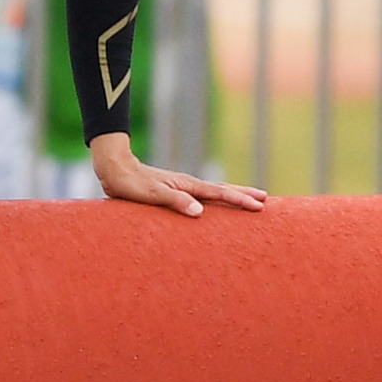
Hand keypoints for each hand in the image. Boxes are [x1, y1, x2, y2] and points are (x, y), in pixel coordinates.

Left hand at [88, 132, 266, 217]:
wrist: (116, 169)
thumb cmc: (131, 185)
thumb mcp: (152, 195)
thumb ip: (176, 202)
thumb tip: (200, 212)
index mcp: (187, 185)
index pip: (220, 193)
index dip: (240, 200)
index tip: (259, 205)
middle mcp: (188, 184)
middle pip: (223, 189)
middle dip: (244, 195)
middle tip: (265, 200)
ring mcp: (183, 186)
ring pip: (214, 191)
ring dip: (233, 195)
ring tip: (250, 198)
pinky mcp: (176, 190)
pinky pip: (203, 195)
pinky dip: (216, 198)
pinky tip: (216, 204)